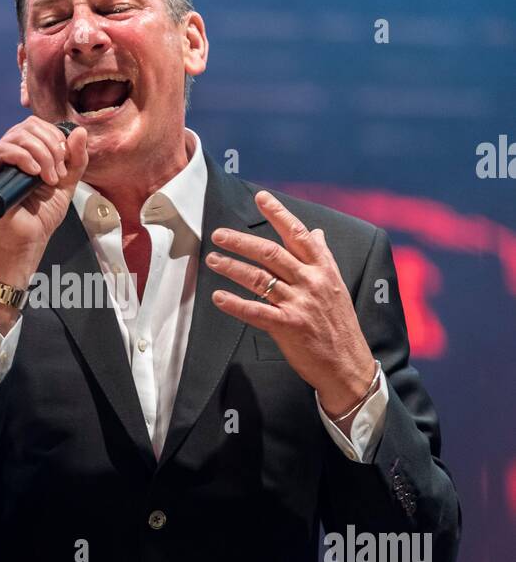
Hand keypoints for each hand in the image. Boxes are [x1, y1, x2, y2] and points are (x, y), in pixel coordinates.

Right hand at [0, 115, 87, 285]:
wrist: (27, 240)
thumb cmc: (41, 215)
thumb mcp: (66, 182)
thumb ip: (75, 158)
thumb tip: (79, 130)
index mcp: (25, 151)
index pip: (37, 125)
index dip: (55, 137)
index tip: (64, 164)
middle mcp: (7, 152)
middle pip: (28, 126)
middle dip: (51, 147)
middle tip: (58, 174)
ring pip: (17, 136)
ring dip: (42, 155)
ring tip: (48, 179)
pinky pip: (2, 150)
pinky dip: (24, 158)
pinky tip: (34, 174)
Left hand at [205, 190, 376, 414]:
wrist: (348, 363)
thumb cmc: (340, 325)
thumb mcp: (337, 285)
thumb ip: (323, 257)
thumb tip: (316, 232)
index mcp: (323, 269)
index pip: (298, 234)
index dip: (279, 214)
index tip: (261, 198)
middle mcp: (311, 282)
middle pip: (272, 253)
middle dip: (242, 241)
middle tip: (220, 234)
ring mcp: (300, 304)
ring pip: (260, 278)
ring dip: (232, 267)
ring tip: (213, 260)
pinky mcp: (288, 326)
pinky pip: (256, 311)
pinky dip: (235, 303)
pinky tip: (219, 297)